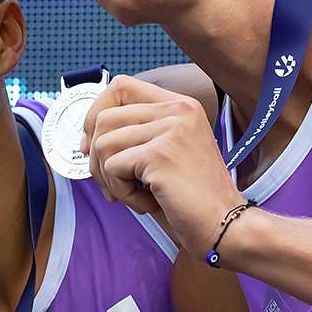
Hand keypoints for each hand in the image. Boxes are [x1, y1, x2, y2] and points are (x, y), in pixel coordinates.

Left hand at [83, 75, 244, 257]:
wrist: (225, 224)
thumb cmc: (192, 197)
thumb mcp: (167, 152)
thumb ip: (137, 134)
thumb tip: (87, 138)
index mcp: (180, 105)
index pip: (121, 86)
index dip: (97, 113)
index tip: (94, 145)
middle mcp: (177, 110)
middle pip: (104, 118)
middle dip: (97, 158)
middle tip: (114, 184)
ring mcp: (170, 130)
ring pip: (103, 145)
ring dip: (110, 179)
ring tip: (136, 194)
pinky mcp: (160, 155)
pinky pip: (113, 169)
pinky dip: (123, 193)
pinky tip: (148, 202)